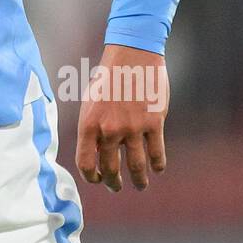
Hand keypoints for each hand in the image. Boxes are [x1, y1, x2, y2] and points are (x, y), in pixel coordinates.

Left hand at [75, 44, 168, 191]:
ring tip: (140, 185)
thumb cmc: (109, 77)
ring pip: (136, 167)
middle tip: (117, 187)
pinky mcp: (154, 123)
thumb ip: (92, 127)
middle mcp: (109, 130)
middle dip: (114, 183)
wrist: (132, 54)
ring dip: (139, 180)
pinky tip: (157, 169)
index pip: (85, 163)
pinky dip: (157, 165)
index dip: (91, 177)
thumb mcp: (90, 101)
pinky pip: (156, 154)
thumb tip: (94, 152)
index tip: (98, 180)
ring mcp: (133, 128)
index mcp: (88, 124)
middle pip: (111, 169)